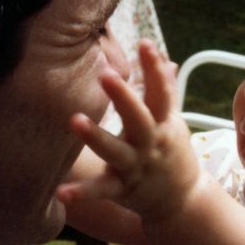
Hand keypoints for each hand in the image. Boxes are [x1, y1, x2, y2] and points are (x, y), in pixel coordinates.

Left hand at [56, 40, 201, 218]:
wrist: (183, 201)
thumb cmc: (172, 153)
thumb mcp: (172, 122)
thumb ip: (165, 91)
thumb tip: (165, 60)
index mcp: (162, 124)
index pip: (161, 92)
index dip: (154, 68)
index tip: (144, 44)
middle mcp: (150, 143)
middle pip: (139, 118)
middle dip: (124, 97)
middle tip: (106, 74)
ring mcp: (136, 167)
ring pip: (116, 151)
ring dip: (96, 137)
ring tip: (75, 120)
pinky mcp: (122, 189)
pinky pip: (101, 192)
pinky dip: (82, 194)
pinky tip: (60, 192)